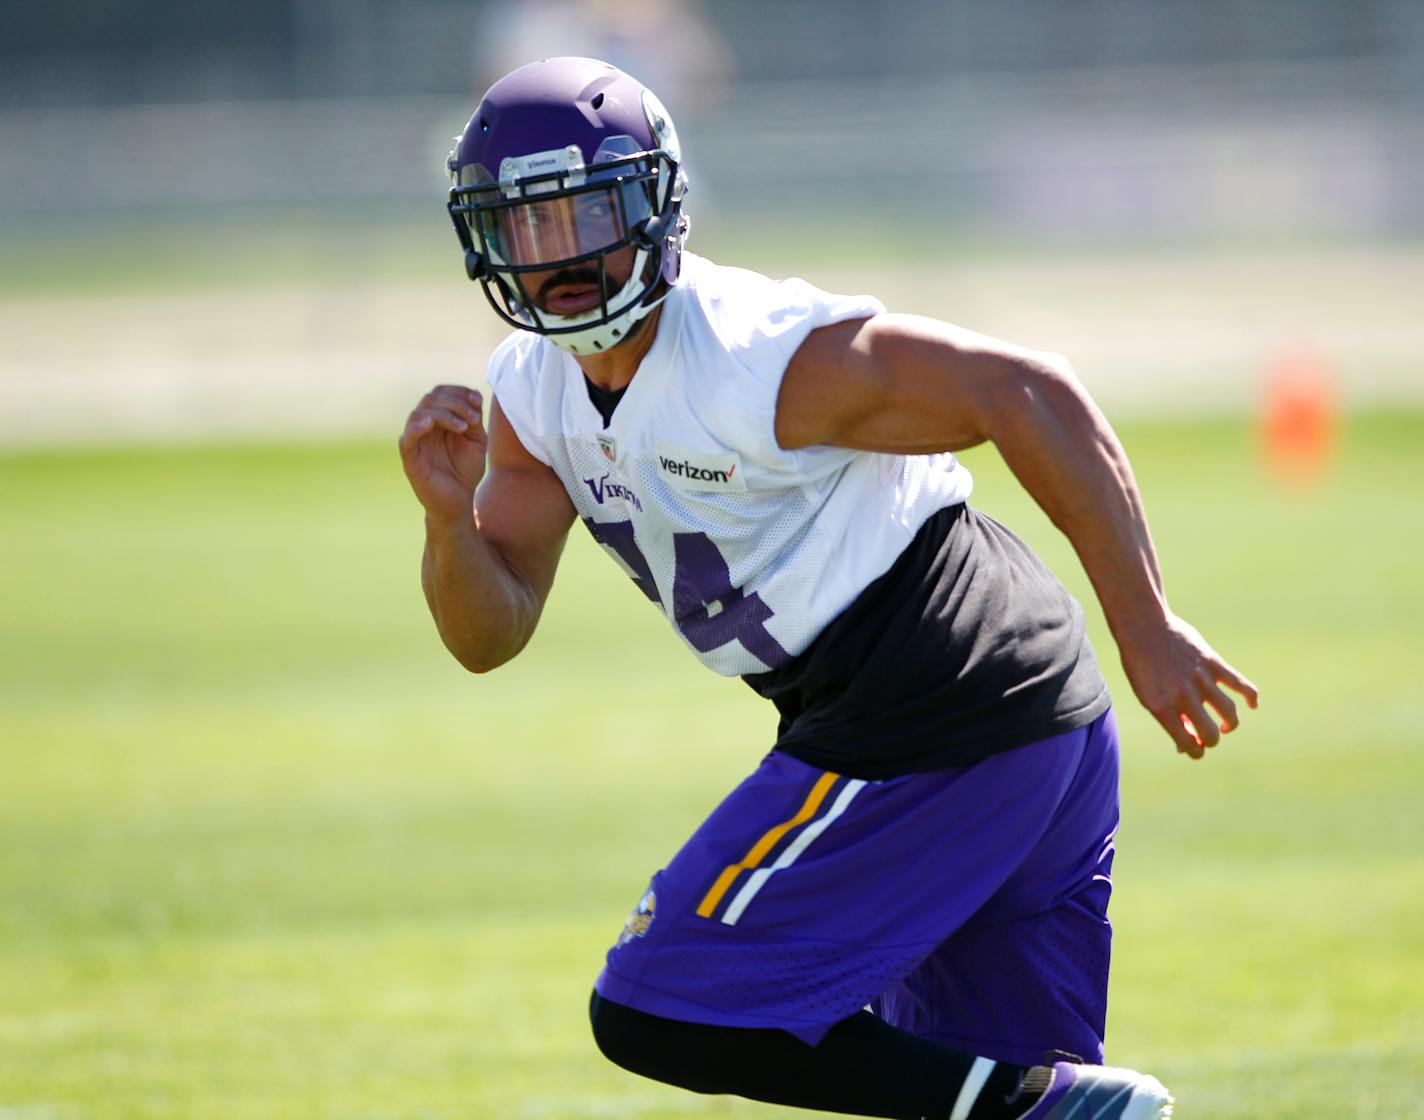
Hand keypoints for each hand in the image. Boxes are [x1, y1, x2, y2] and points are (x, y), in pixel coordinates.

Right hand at [398, 384, 488, 523]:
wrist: (458, 502)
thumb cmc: (465, 472)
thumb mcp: (476, 441)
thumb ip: (474, 420)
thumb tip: (474, 397)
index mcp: (438, 420)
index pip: (441, 392)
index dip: (459, 391)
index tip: (477, 400)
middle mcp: (424, 427)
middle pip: (431, 398)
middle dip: (455, 402)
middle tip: (473, 417)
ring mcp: (415, 441)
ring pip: (419, 413)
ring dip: (444, 413)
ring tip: (463, 427)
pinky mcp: (410, 458)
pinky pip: (407, 437)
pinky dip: (417, 426)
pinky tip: (431, 423)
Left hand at [1118, 613, 1258, 758]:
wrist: (1143, 628)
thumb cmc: (1142, 665)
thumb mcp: (1147, 695)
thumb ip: (1170, 718)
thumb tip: (1187, 744)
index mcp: (1161, 708)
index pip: (1187, 745)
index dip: (1195, 752)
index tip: (1195, 749)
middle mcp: (1182, 696)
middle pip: (1211, 734)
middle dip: (1211, 740)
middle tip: (1207, 735)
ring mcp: (1200, 679)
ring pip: (1229, 714)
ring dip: (1230, 724)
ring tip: (1225, 724)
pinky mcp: (1214, 663)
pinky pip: (1242, 685)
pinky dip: (1251, 697)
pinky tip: (1252, 705)